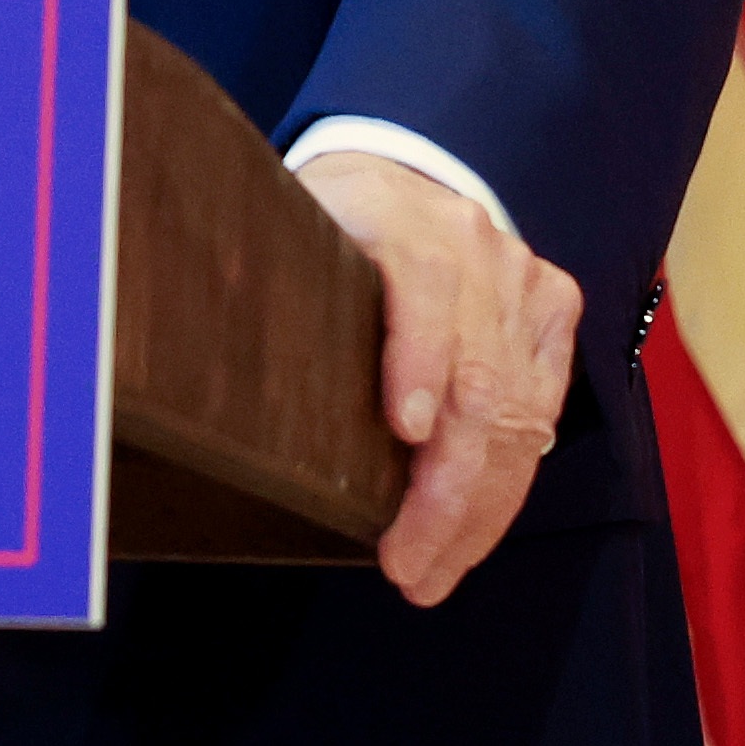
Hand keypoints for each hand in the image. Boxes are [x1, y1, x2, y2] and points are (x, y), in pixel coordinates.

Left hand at [294, 150, 583, 607]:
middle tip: (408, 566)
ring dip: (478, 507)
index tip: (404, 429)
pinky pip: (544, 408)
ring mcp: (520, 279)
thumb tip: (193, 338)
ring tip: (434, 570)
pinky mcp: (552, 307)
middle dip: (446, 489)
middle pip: (479, 376)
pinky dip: (510, 481)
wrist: (403, 175)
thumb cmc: (332, 225)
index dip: (418, 358)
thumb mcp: (288, 234)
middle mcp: (474, 247)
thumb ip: (255, 281)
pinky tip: (473, 531)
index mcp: (400, 220)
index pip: (423, 284)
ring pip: (518, 411)